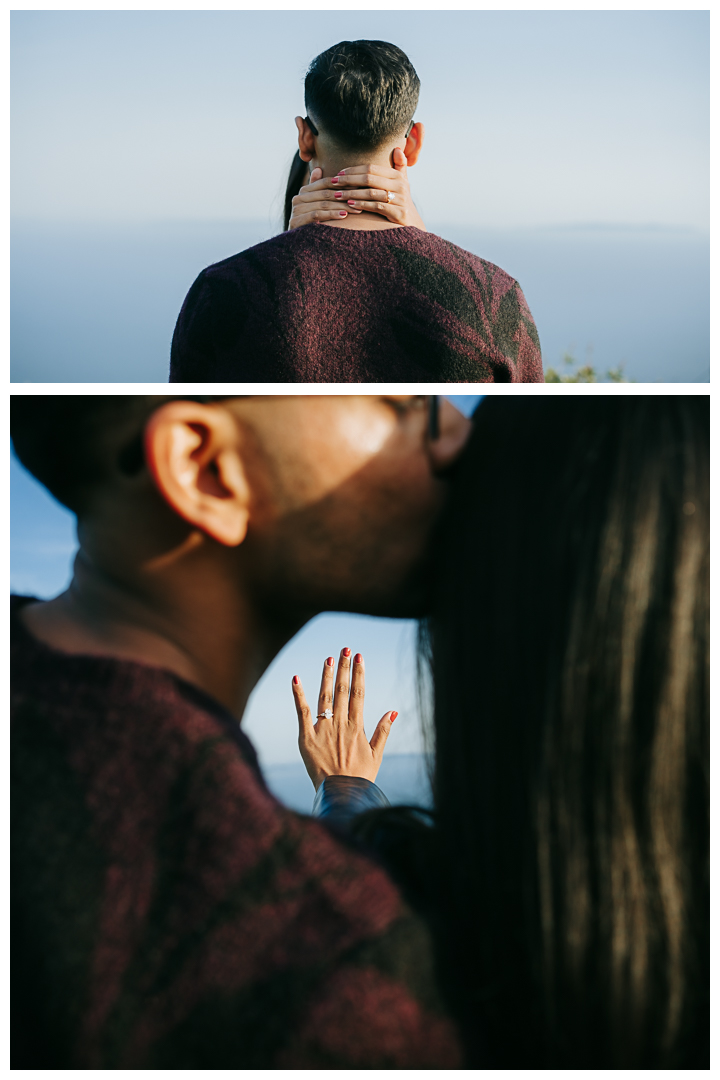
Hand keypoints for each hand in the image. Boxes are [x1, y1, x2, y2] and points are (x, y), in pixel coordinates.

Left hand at [289, 148, 425, 229]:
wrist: (412, 224)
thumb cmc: (400, 201)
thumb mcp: (402, 183)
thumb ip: (400, 166)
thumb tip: (397, 149)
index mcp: (397, 176)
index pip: (371, 168)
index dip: (354, 170)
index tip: (339, 173)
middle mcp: (400, 185)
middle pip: (369, 178)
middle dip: (349, 180)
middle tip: (334, 182)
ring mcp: (400, 199)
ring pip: (371, 192)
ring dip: (352, 193)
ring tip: (338, 195)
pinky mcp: (399, 213)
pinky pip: (376, 206)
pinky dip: (362, 205)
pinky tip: (350, 205)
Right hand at [289, 167, 363, 227]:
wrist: (303, 248)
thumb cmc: (317, 225)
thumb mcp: (320, 205)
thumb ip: (319, 188)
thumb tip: (318, 168)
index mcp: (304, 192)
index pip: (324, 183)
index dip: (342, 185)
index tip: (359, 188)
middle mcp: (297, 199)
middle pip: (325, 194)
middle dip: (344, 197)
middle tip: (361, 199)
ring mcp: (295, 210)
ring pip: (322, 204)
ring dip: (341, 206)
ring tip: (356, 209)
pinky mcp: (296, 221)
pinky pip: (317, 215)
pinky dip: (331, 214)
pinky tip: (344, 216)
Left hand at [292, 648, 396, 789]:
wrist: (340, 795)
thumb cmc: (360, 778)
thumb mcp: (377, 755)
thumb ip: (383, 731)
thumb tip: (393, 711)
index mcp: (357, 727)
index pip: (358, 694)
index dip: (359, 674)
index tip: (360, 658)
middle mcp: (340, 724)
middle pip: (342, 690)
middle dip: (344, 668)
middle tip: (345, 649)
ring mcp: (323, 730)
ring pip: (324, 697)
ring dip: (326, 676)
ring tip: (329, 658)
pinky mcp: (306, 738)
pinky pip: (302, 712)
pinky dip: (299, 694)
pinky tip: (296, 678)